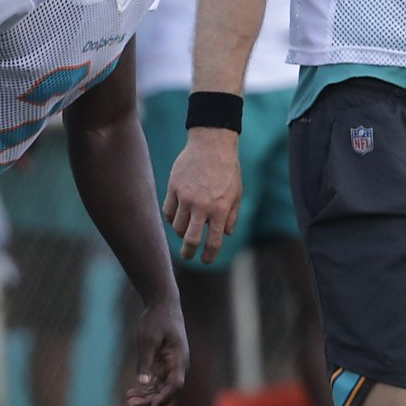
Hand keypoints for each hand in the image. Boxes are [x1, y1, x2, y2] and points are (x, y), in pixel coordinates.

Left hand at [127, 299, 188, 405]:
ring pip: (162, 389)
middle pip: (169, 391)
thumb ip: (145, 362)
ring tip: (129, 399)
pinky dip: (147, 389)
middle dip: (151, 400)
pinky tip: (132, 392)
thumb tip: (143, 383)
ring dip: (147, 397)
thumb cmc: (156, 320)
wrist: (162, 305)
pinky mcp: (165, 365)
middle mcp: (178, 365)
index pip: (176, 384)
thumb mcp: (147, 340)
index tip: (152, 405)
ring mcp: (172, 366)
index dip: (165, 396)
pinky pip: (158, 383)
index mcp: (179, 358)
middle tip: (131, 403)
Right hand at [163, 128, 242, 264]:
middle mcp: (201, 206)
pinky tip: (177, 216)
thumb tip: (226, 234)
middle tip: (188, 256)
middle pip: (190, 240)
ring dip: (181, 233)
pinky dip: (172, 218)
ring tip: (185, 230)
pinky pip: (168, 212)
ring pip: (177, 227)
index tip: (204, 261)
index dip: (208, 256)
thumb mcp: (236, 193)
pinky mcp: (173, 188)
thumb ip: (232, 216)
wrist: (211, 144)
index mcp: (220, 209)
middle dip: (188, 253)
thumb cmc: (227, 169)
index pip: (213, 242)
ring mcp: (185, 197)